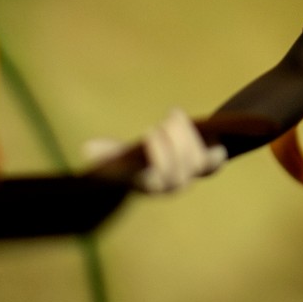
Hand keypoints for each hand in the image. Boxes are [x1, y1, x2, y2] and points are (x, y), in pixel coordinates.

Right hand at [83, 107, 226, 193]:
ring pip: (195, 162)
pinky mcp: (209, 166)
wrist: (172, 157)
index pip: (153, 180)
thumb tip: (87, 148)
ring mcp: (191, 177)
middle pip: (178, 169)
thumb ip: (109, 154)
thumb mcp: (124, 156)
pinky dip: (215, 153)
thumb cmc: (142, 158)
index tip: (149, 133)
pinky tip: (208, 136)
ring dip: (187, 136)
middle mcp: (172, 185)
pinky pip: (215, 164)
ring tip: (174, 116)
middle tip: (164, 120)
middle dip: (172, 141)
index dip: (156, 156)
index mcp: (149, 185)